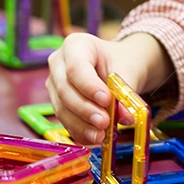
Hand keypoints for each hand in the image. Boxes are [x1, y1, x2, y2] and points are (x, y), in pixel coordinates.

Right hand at [45, 32, 163, 144]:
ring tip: (101, 135)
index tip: (106, 100)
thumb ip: (126, 91)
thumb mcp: (128, 70)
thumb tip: (125, 117)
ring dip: (81, 124)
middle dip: (85, 109)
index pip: (76, 68)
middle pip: (65, 89)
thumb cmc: (123, 61)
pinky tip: (94, 138)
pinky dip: (80, 131)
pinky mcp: (58, 104)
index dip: (89, 86)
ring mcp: (54, 84)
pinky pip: (65, 120)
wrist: (121, 66)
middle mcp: (58, 63)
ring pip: (62, 108)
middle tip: (104, 122)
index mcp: (75, 45)